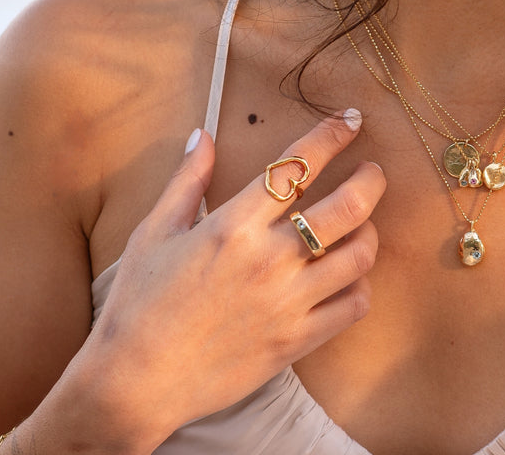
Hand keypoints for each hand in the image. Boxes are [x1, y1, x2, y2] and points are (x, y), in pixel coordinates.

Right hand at [79, 111, 383, 445]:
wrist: (132, 385)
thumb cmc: (138, 305)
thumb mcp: (154, 233)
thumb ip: (187, 180)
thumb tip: (203, 134)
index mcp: (233, 225)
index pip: (298, 165)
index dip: (332, 135)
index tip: (352, 119)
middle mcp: (268, 259)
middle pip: (348, 205)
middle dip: (371, 178)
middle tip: (372, 170)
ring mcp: (287, 302)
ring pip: (360, 255)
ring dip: (369, 230)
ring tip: (361, 222)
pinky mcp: (296, 341)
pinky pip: (353, 306)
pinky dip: (360, 285)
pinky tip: (349, 275)